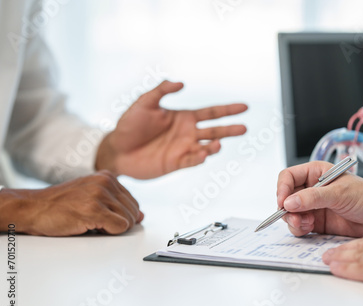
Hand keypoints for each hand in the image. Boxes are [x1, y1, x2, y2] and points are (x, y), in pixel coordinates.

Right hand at [0, 171, 142, 235]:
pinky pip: (120, 228)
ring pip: (128, 221)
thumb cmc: (61, 204)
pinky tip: (91, 226)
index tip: (102, 215)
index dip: (119, 215)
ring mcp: (100, 195)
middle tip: (96, 221)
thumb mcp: (92, 195)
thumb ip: (117, 202)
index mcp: (108, 177)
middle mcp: (106, 183)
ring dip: (111, 228)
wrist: (33, 207)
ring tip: (90, 222)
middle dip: (118, 222)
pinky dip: (109, 233)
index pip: (133, 203)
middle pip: (133, 212)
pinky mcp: (94, 210)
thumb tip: (141, 216)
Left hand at [96, 80, 246, 178]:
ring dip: (214, 146)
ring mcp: (183, 149)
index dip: (228, 110)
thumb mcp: (144, 103)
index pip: (211, 113)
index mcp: (184, 117)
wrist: (117, 150)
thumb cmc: (129, 125)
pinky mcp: (176, 164)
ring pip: (206, 147)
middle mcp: (188, 133)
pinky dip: (199, 158)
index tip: (244, 107)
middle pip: (214, 130)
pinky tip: (203, 153)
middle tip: (244, 128)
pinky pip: (192, 161)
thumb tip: (181, 83)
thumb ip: (161, 91)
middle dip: (229, 129)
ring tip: (219, 143)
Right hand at [276, 161, 362, 236]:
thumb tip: (288, 203)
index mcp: (316, 173)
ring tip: (306, 225)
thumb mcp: (340, 194)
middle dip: (287, 208)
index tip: (283, 202)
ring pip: (290, 214)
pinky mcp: (318, 223)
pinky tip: (310, 229)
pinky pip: (300, 226)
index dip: (282, 189)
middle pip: (286, 197)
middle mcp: (312, 189)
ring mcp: (314, 207)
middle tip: (294, 218)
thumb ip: (313, 198)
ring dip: (293, 220)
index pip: (288, 177)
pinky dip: (300, 229)